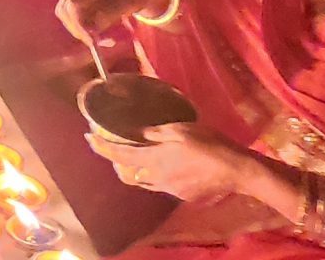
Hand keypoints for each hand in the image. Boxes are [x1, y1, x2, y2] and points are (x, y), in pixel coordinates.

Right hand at [57, 0, 172, 43]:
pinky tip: (99, 34)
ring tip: (102, 40)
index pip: (73, 6)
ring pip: (65, 15)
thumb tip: (92, 30)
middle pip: (64, 10)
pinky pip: (71, 17)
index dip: (79, 26)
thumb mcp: (130, 0)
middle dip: (78, 30)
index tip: (93, 44)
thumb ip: (110, 12)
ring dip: (79, 30)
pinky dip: (82, 28)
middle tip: (98, 44)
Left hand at [87, 123, 249, 202]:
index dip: (102, 146)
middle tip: (117, 145)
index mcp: (155, 160)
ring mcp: (170, 190)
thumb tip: (138, 132)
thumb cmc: (208, 143)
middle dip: (118, 161)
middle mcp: (158, 179)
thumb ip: (155, 132)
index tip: (88, 137)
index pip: (120, 154)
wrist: (235, 170)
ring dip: (139, 168)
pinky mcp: (183, 195)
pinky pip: (163, 185)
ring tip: (144, 154)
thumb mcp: (180, 129)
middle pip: (129, 172)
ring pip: (145, 180)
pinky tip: (170, 164)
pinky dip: (158, 174)